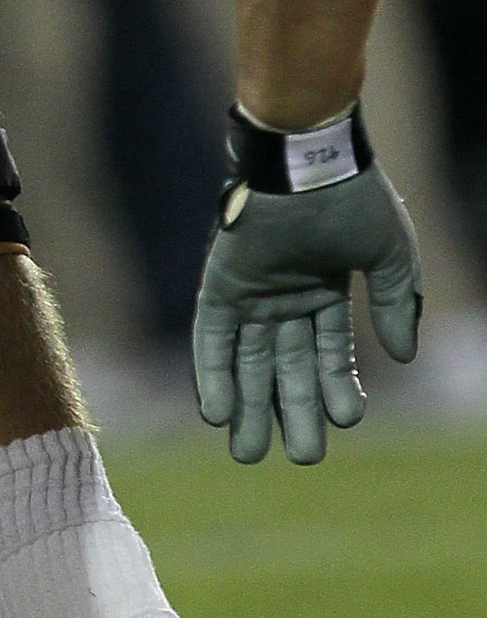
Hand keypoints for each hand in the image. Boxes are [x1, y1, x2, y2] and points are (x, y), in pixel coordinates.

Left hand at [193, 164, 422, 463]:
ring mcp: (251, 290)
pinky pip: (212, 335)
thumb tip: (405, 357)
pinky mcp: (221, 281)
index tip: (347, 421)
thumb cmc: (352, 199)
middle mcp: (284, 295)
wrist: (308, 160)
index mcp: (324, 289)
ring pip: (248, 360)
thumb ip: (394, 303)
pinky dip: (212, 372)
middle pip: (286, 366)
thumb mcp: (388, 256)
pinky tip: (217, 412)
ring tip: (248, 453)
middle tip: (300, 457)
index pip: (328, 353)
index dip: (336, 388)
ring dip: (247, 405)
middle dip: (291, 412)